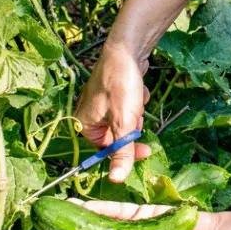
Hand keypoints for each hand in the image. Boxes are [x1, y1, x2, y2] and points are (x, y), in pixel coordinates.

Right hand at [75, 45, 152, 181]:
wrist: (127, 49)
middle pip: (117, 137)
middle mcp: (89, 116)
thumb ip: (122, 152)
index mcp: (83, 125)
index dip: (127, 151)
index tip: (146, 150)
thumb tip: (117, 180)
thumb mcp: (124, 122)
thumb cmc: (120, 84)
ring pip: (126, 122)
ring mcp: (102, 104)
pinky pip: (129, 108)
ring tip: (136, 98)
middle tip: (137, 114)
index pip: (106, 151)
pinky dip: (137, 101)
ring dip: (136, 113)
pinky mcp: (114, 95)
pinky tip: (138, 89)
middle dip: (132, 126)